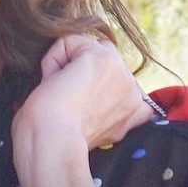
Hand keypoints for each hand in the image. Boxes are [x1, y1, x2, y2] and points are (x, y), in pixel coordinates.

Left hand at [12, 31, 155, 186]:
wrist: (53, 144)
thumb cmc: (57, 143)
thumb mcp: (93, 125)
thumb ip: (101, 105)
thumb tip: (81, 78)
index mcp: (135, 114)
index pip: (114, 85)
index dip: (88, 93)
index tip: (75, 115)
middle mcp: (134, 93)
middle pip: (99, 65)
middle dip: (78, 78)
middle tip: (66, 106)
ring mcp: (122, 73)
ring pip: (85, 51)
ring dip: (66, 68)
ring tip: (60, 95)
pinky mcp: (103, 57)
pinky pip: (69, 42)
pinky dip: (52, 59)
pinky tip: (53, 83)